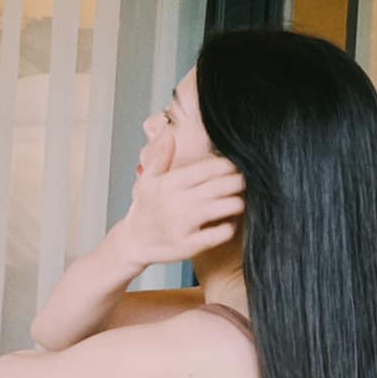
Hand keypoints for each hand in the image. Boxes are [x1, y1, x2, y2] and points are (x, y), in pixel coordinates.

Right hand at [120, 129, 245, 268]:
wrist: (133, 243)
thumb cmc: (144, 208)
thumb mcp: (148, 180)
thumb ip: (161, 156)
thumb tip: (169, 132)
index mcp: (170, 183)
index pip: (210, 167)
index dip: (228, 165)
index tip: (235, 166)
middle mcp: (178, 202)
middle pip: (224, 185)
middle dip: (239, 182)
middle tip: (243, 182)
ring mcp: (184, 225)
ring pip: (228, 206)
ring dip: (238, 202)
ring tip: (238, 201)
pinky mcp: (189, 245)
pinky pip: (222, 233)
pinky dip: (231, 226)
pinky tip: (229, 223)